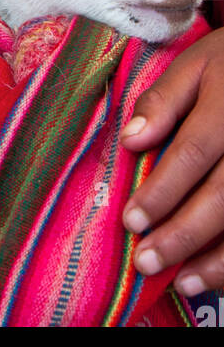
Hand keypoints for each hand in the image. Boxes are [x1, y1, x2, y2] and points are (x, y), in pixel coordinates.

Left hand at [120, 26, 223, 296]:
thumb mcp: (195, 64)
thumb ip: (163, 101)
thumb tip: (131, 141)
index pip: (192, 153)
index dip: (162, 191)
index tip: (131, 220)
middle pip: (223, 195)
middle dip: (183, 233)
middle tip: (147, 260)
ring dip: (218, 258)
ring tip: (182, 282)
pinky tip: (214, 274)